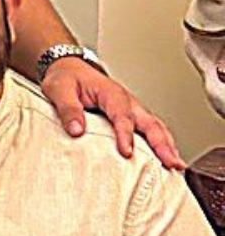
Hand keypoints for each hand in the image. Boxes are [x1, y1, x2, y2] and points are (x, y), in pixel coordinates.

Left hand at [40, 57, 183, 169]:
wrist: (69, 69)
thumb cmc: (66, 79)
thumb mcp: (59, 90)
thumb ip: (68, 109)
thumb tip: (76, 130)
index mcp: (111, 93)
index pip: (122, 116)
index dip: (125, 135)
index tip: (127, 153)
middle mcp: (127, 102)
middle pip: (149, 122)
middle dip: (162, 143)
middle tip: (170, 162)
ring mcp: (133, 109)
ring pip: (156, 127)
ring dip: (168, 145)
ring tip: (176, 165)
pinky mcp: (132, 117)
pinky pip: (152, 130)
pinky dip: (163, 143)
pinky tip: (167, 158)